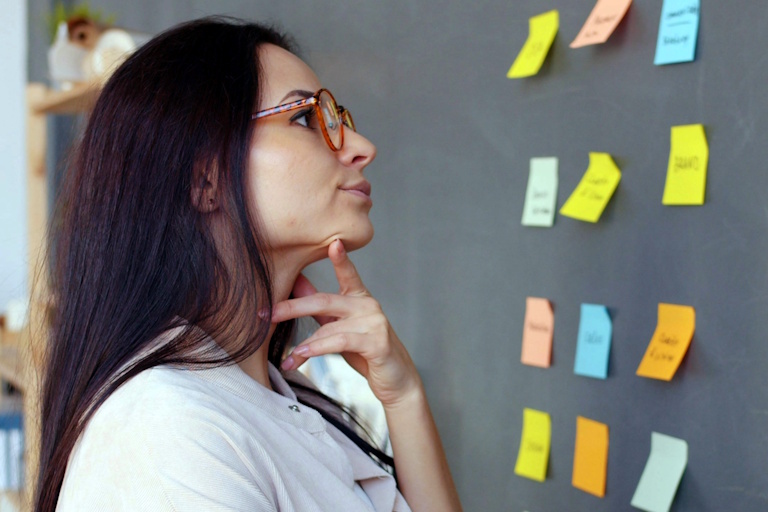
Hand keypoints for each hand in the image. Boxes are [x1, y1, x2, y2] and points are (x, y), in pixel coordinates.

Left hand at [274, 240, 421, 406]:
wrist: (396, 380)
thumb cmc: (366, 352)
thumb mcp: (340, 327)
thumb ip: (321, 308)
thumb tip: (297, 282)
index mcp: (360, 298)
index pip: (348, 274)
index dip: (341, 258)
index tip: (333, 242)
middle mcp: (369, 305)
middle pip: (325, 301)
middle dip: (293, 307)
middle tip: (268, 313)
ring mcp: (375, 323)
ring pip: (330, 327)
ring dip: (305, 344)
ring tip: (287, 357)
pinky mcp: (378, 343)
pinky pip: (341, 342)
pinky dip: (318, 349)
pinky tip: (302, 355)